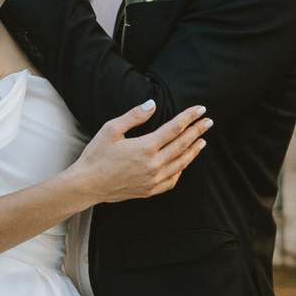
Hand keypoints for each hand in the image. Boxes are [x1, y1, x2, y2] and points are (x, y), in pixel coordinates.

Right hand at [70, 99, 209, 207]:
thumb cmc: (96, 155)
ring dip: (194, 150)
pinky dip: (181, 169)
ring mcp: (154, 179)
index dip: (190, 117)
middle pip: (183, 144)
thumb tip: (152, 104)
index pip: (175, 128)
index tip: (201, 109)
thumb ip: (134, 116)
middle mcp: (154, 164)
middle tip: (208, 122)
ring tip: (202, 141)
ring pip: (181, 163)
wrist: (87, 185)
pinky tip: (184, 162)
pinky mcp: (150, 190)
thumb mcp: (111, 129)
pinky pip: (173, 179)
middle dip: (197, 131)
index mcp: (145, 147)